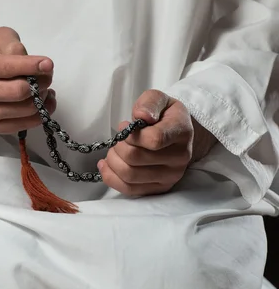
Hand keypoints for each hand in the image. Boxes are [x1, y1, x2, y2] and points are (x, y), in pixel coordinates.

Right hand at [0, 26, 55, 133]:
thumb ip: (14, 45)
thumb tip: (32, 63)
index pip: (6, 68)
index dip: (31, 66)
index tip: (48, 64)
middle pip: (17, 92)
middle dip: (39, 83)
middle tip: (47, 77)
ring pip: (23, 110)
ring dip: (41, 99)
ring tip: (45, 89)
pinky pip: (21, 126)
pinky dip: (39, 116)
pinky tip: (44, 103)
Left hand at [97, 89, 216, 196]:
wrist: (178, 135)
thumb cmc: (165, 116)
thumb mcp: (160, 99)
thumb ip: (150, 102)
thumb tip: (141, 116)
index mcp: (181, 132)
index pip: (154, 139)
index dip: (132, 134)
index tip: (126, 127)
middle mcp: (180, 158)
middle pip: (136, 158)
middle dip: (118, 146)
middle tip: (118, 139)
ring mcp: (170, 176)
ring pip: (130, 175)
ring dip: (113, 161)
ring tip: (114, 150)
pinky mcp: (159, 188)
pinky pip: (130, 190)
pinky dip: (111, 177)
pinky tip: (106, 165)